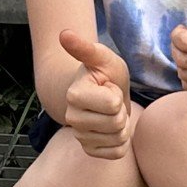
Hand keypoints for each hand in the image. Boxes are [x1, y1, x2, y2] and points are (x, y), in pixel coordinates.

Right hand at [58, 29, 133, 158]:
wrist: (102, 93)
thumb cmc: (104, 73)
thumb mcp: (102, 57)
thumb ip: (85, 48)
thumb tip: (64, 33)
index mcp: (74, 94)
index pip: (112, 103)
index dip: (116, 93)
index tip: (108, 87)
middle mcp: (71, 118)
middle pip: (116, 123)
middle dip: (121, 110)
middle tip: (112, 100)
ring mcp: (80, 136)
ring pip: (118, 139)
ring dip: (122, 125)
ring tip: (112, 112)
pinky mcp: (90, 150)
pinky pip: (117, 153)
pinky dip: (121, 141)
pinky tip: (112, 128)